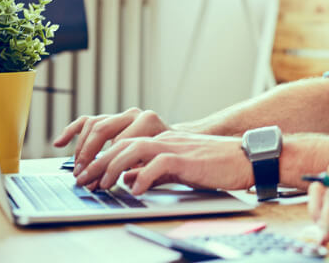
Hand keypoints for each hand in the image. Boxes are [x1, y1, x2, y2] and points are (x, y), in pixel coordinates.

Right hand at [53, 107, 170, 173]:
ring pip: (92, 125)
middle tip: (82, 176)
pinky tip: (59, 143)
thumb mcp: (160, 162)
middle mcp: (134, 114)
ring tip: (77, 169)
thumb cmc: (167, 155)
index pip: (119, 143)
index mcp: (148, 122)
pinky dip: (72, 131)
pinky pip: (86, 121)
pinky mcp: (111, 118)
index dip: (107, 165)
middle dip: (89, 156)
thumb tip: (123, 183)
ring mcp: (121, 115)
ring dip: (81, 149)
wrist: (175, 141)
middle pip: (101, 131)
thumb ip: (142, 170)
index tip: (99, 183)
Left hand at [74, 131, 252, 194]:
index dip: (100, 156)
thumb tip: (128, 179)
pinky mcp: (187, 158)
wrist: (246, 158)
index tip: (86, 174)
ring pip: (133, 148)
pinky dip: (143, 176)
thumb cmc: (216, 164)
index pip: (122, 141)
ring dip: (112, 167)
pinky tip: (136, 189)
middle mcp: (165, 138)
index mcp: (162, 139)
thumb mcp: (178, 168)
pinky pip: (158, 163)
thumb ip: (152, 171)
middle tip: (83, 180)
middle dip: (97, 162)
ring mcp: (175, 146)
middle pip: (121, 143)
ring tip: (103, 185)